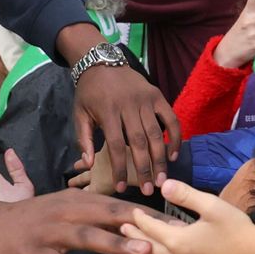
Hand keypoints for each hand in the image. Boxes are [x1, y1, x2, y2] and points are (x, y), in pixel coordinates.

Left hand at [71, 56, 179, 193]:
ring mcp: (146, 99)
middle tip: (149, 190)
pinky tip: (173, 155)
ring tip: (162, 180)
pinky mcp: (157, 95)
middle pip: (139, 142)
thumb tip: (89, 165)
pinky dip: (175, 137)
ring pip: (156, 133)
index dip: (119, 168)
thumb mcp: (79, 114)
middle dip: (145, 169)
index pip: (115, 145)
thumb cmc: (89, 93)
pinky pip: (171, 119)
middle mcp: (129, 105)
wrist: (101, 62)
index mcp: (107, 111)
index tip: (121, 187)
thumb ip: (84, 139)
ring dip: (161, 159)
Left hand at [114, 179, 254, 253]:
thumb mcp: (212, 206)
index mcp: (178, 241)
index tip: (133, 211)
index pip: (150, 228)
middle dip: (131, 238)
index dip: (139, 218)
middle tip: (119, 229)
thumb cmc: (237, 230)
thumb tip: (163, 184)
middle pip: (145, 249)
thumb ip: (186, 195)